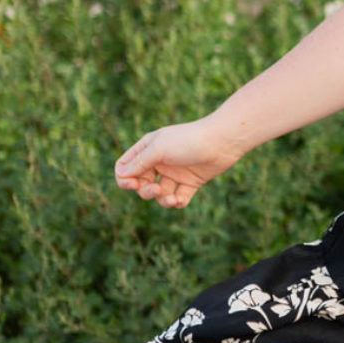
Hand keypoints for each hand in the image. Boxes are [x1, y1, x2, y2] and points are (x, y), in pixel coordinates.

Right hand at [113, 117, 245, 208]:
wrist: (222, 142)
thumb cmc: (189, 140)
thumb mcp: (159, 149)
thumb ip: (140, 162)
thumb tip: (121, 175)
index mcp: (148, 149)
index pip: (126, 167)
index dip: (125, 178)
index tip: (131, 185)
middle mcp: (160, 162)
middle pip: (142, 184)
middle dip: (146, 191)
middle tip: (157, 189)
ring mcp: (175, 173)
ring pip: (160, 194)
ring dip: (163, 200)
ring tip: (172, 199)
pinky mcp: (190, 183)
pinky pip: (178, 198)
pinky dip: (177, 202)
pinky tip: (180, 200)